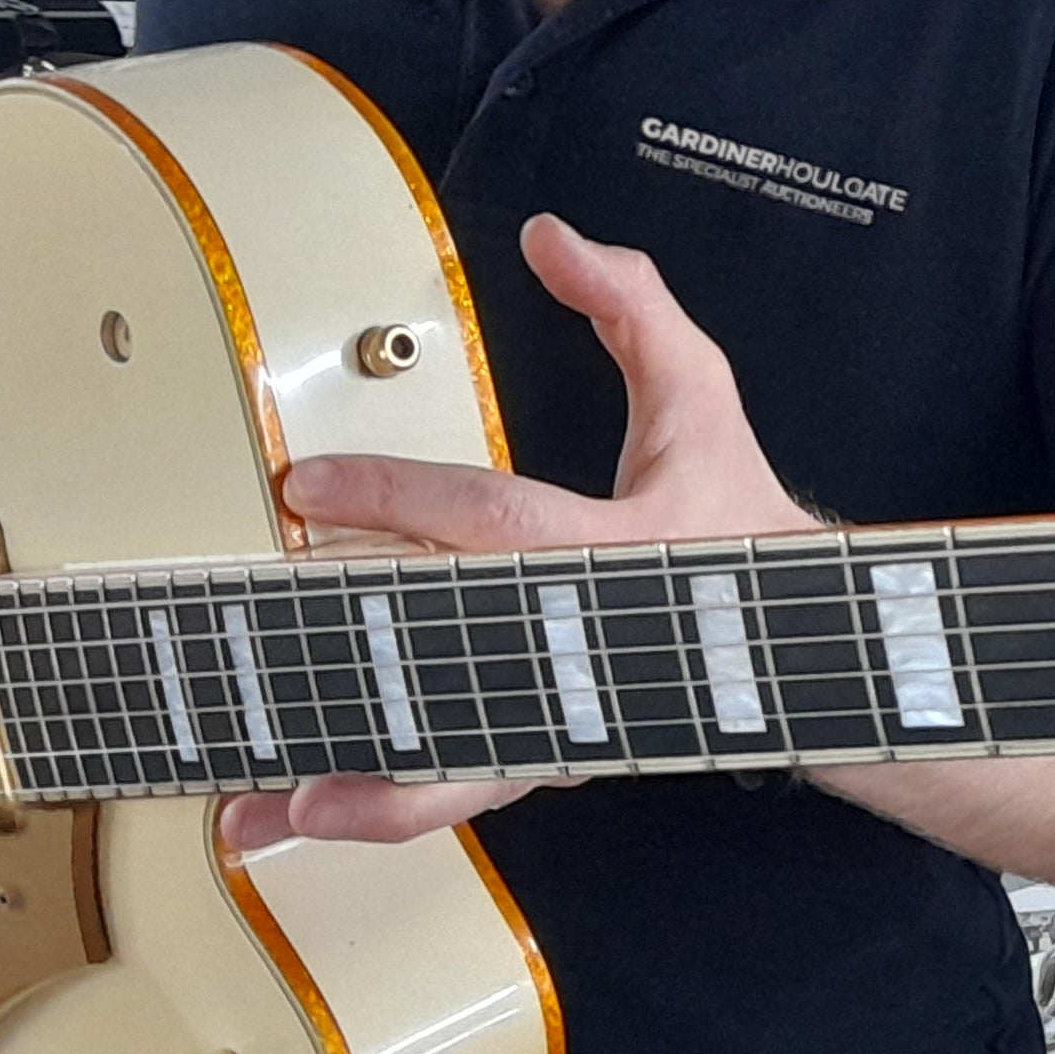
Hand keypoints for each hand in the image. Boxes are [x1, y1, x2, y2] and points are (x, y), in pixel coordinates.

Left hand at [219, 215, 817, 850]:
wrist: (801, 646)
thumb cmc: (737, 523)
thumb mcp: (701, 398)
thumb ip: (633, 307)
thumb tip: (553, 240)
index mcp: (615, 556)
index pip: (493, 523)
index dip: (398, 499)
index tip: (305, 485)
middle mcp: (582, 649)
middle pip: (450, 657)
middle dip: (349, 647)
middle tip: (253, 637)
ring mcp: (564, 717)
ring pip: (452, 763)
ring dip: (352, 785)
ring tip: (265, 799)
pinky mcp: (547, 754)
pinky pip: (453, 790)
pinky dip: (376, 807)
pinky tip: (299, 813)